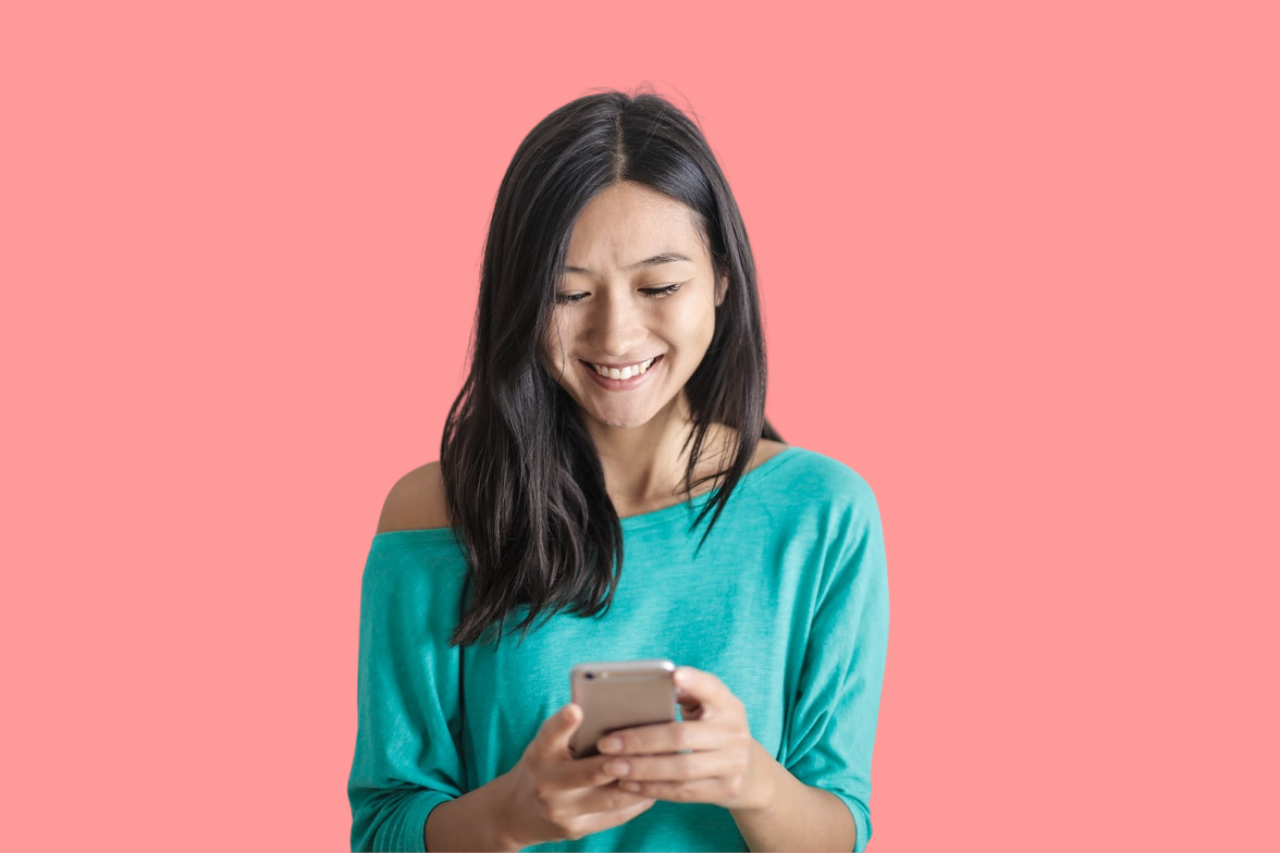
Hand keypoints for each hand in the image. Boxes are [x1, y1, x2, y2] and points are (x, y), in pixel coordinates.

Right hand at [499, 703, 656, 846]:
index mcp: (540, 754)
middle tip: (649, 747)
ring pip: (610, 798)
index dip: (563, 722)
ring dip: (640, 783)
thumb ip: (571, 732)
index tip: (576, 708)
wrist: (515, 812)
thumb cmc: (542, 766)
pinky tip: (654, 788)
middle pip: (589, 772)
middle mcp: (547, 784)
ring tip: (663, 767)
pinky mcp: (577, 829)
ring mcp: (562, 811)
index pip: (549, 735)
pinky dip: (638, 801)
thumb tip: (618, 712)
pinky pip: (615, 816)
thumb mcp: (546, 745)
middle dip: (620, 762)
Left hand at [596, 667, 774, 811]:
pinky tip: (628, 783)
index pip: (712, 688)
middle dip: (641, 740)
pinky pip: (682, 792)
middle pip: (682, 736)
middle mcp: (734, 733)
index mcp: (728, 705)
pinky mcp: (725, 790)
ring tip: (611, 766)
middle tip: (607, 743)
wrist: (750, 772)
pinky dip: (652, 789)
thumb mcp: (709, 709)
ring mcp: (732, 764)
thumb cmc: (714, 730)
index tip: (673, 674)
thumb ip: (684, 695)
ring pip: (680, 768)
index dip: (694, 681)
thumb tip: (642, 689)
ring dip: (642, 768)